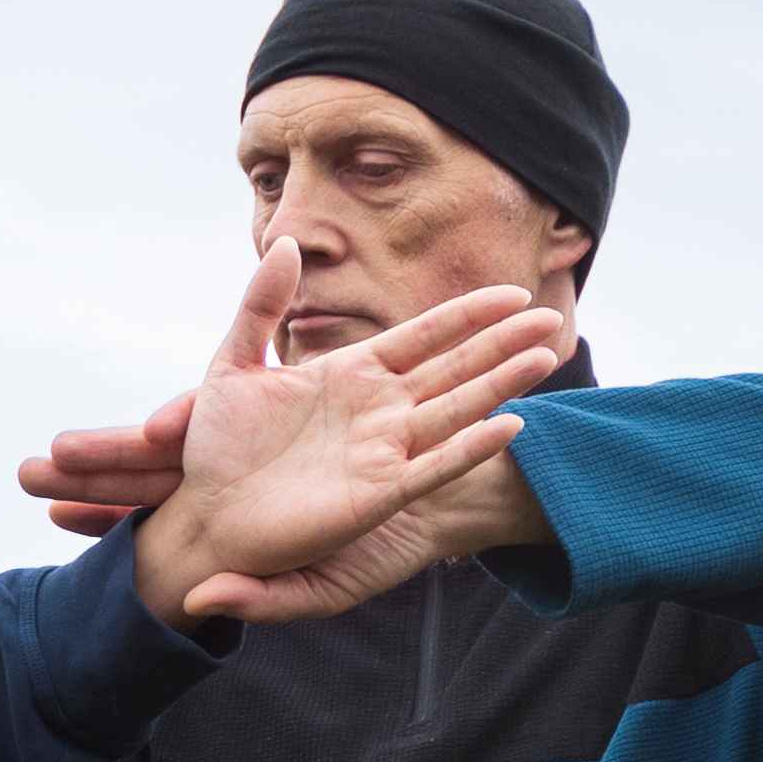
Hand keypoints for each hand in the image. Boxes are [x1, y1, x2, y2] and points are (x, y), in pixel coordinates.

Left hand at [130, 246, 576, 625]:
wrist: (210, 519)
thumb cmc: (221, 449)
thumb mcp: (233, 365)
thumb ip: (261, 306)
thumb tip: (284, 242)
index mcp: (352, 376)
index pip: (423, 337)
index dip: (468, 315)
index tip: (511, 294)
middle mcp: (379, 411)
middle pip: (454, 368)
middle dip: (502, 345)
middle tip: (552, 320)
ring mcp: (383, 451)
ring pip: (455, 410)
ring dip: (499, 384)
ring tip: (545, 358)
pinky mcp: (377, 494)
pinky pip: (432, 464)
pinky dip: (468, 446)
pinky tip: (509, 425)